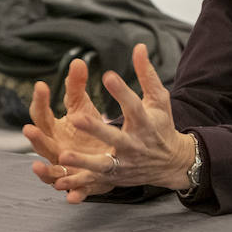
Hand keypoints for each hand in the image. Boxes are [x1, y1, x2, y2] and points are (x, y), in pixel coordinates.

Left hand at [25, 43, 195, 201]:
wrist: (171, 162)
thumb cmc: (161, 125)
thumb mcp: (159, 100)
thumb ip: (147, 75)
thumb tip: (139, 46)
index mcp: (145, 123)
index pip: (133, 106)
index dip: (121, 91)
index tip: (107, 75)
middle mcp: (134, 144)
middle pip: (115, 137)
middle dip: (96, 129)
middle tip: (77, 119)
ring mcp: (124, 162)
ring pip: (101, 163)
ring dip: (83, 161)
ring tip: (62, 154)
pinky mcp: (115, 176)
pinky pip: (94, 182)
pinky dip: (78, 184)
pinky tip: (60, 181)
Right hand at [25, 57, 115, 202]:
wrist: (107, 156)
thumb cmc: (90, 130)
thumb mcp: (83, 107)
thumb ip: (77, 87)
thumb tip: (78, 60)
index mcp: (54, 130)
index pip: (41, 114)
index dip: (39, 101)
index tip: (41, 86)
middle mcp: (55, 150)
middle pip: (41, 144)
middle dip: (34, 138)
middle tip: (29, 129)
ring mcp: (65, 169)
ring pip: (51, 171)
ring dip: (43, 171)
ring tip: (36, 167)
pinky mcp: (80, 184)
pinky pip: (73, 191)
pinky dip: (71, 194)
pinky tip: (71, 197)